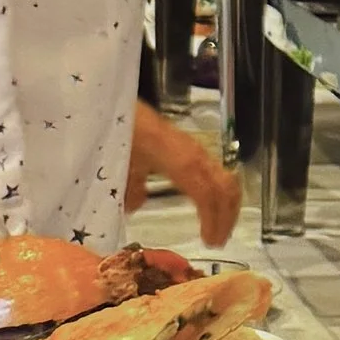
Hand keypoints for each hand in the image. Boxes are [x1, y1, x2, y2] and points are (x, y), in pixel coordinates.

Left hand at [127, 102, 241, 245]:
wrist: (112, 98)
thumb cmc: (115, 127)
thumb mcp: (116, 161)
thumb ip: (128, 186)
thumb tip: (134, 206)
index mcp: (175, 156)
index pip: (206, 191)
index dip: (213, 218)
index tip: (210, 242)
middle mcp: (190, 151)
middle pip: (224, 184)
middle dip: (228, 215)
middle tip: (219, 241)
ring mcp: (192, 147)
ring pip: (224, 177)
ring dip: (226, 205)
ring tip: (218, 229)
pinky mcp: (187, 147)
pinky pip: (213, 172)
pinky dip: (217, 193)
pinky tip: (205, 208)